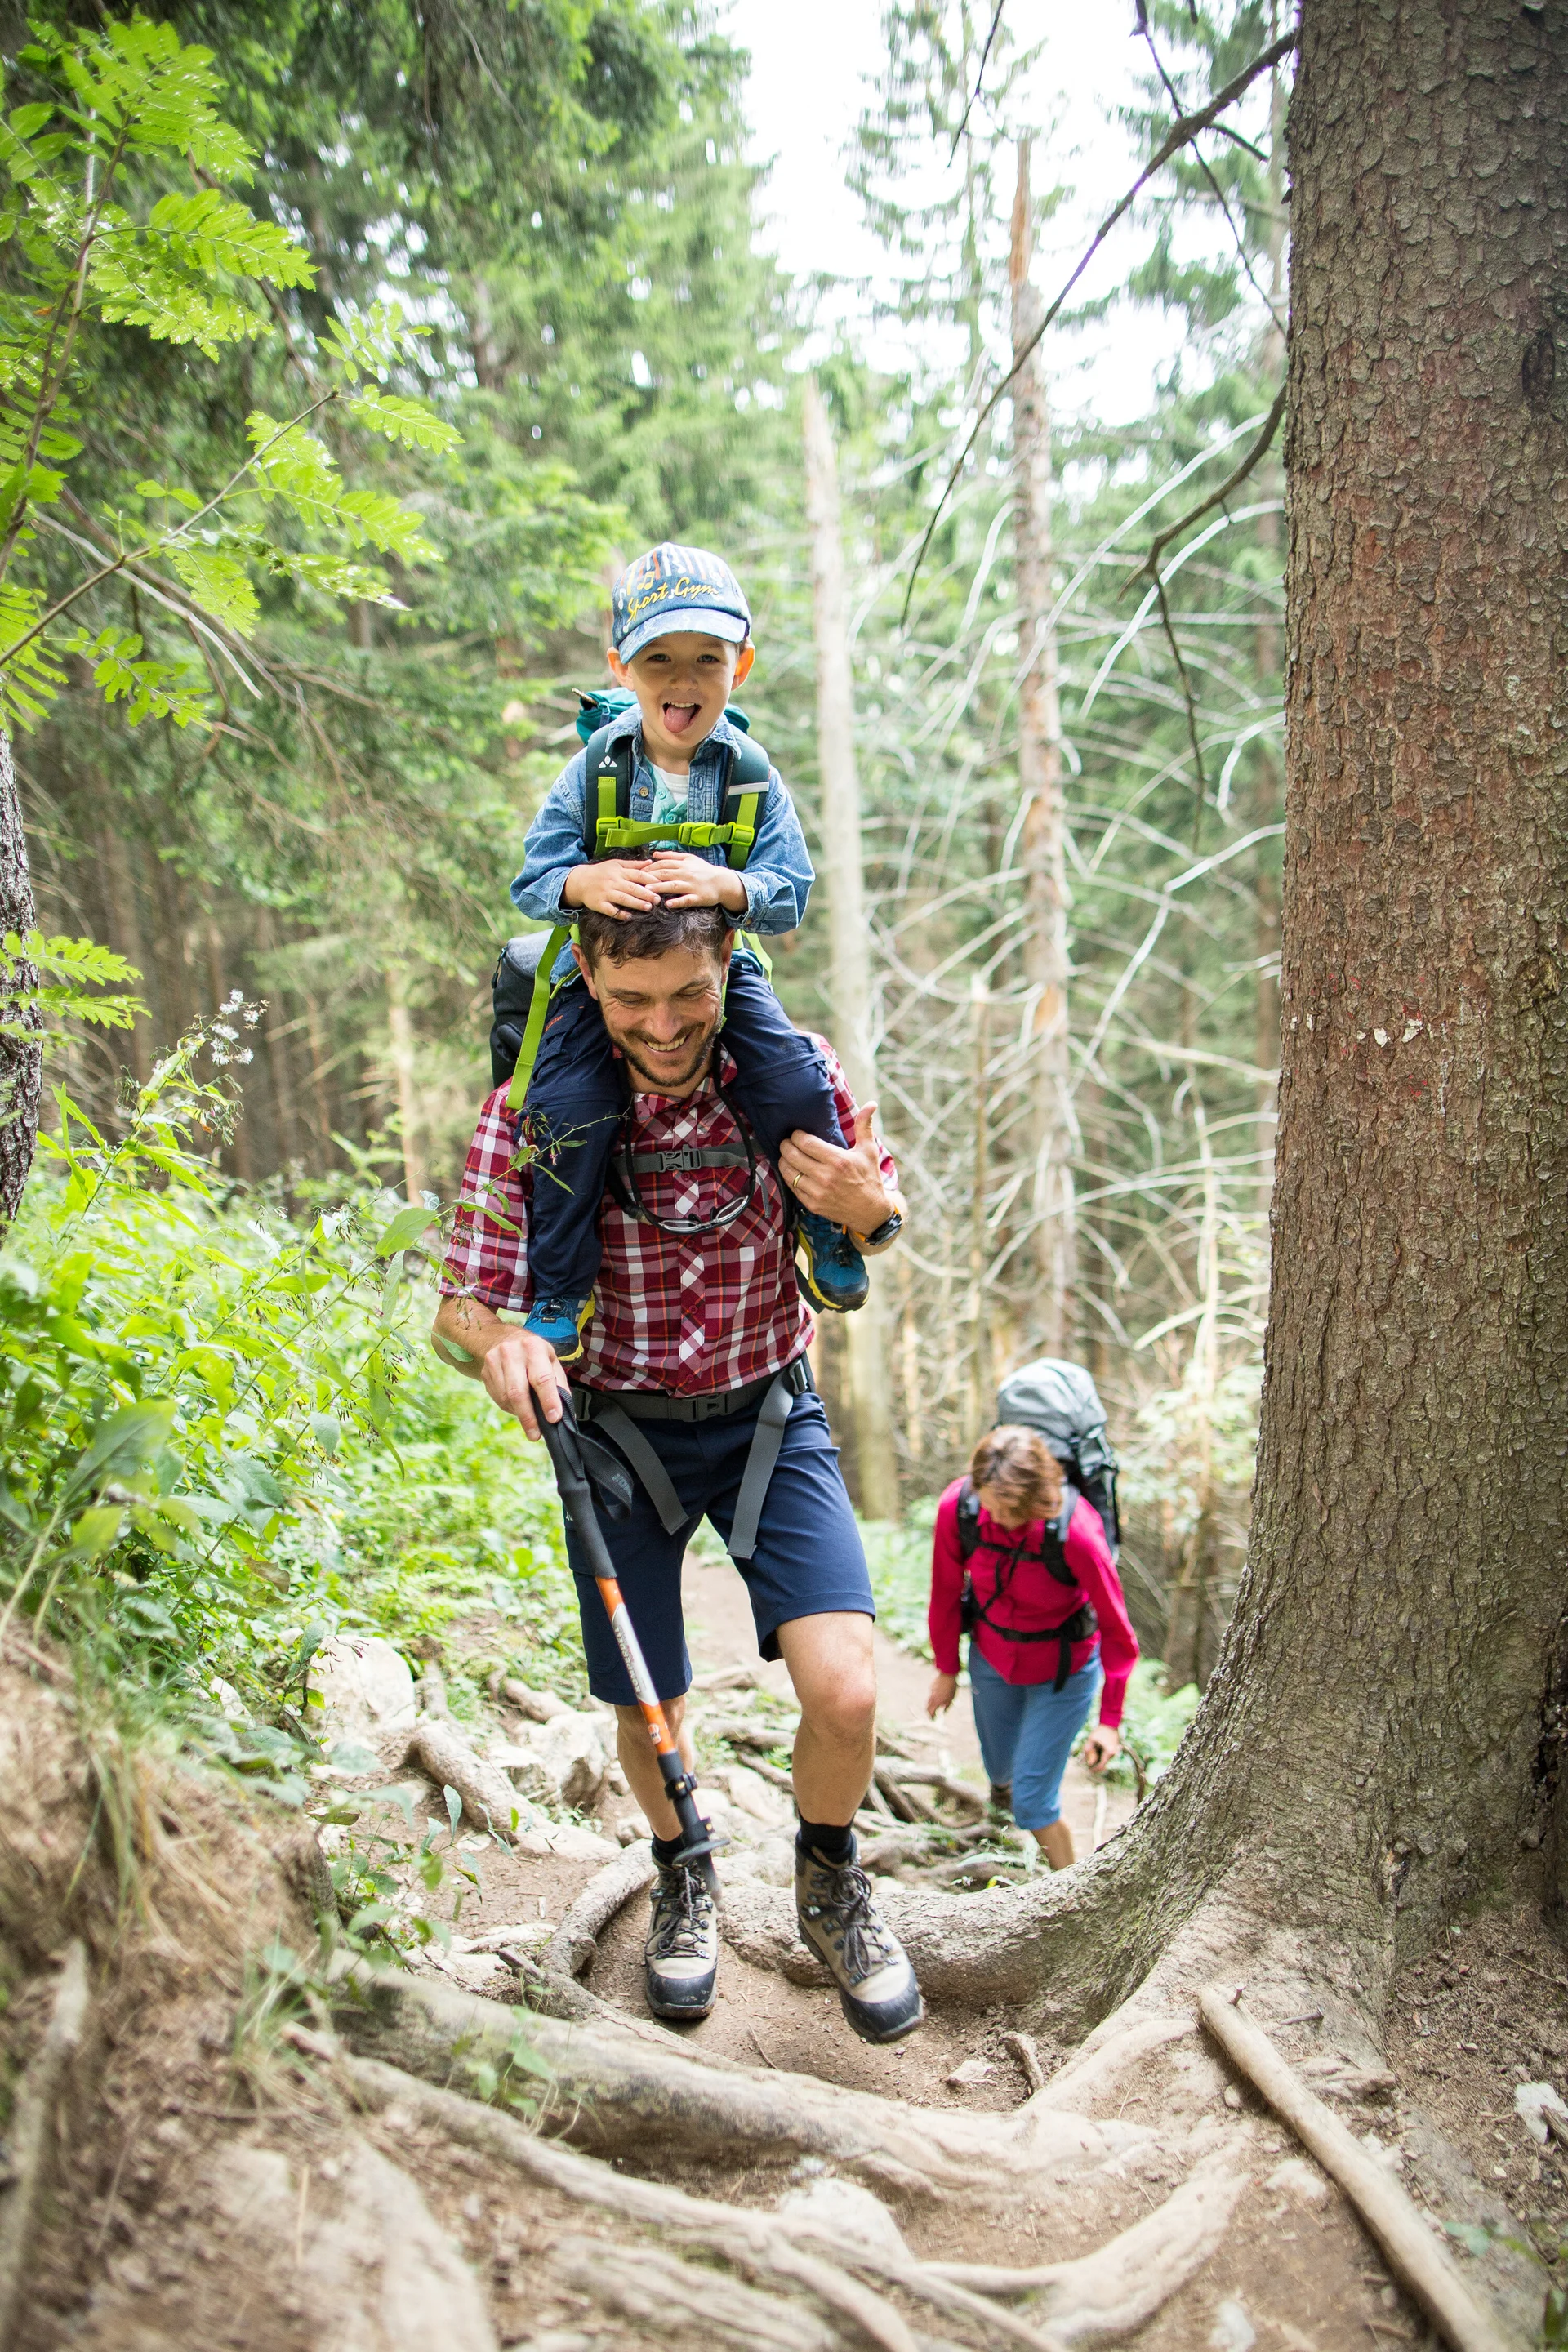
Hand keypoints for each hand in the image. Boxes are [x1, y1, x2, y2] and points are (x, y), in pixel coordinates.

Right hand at [477, 1327, 567, 1440]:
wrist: (502, 1337)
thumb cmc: (533, 1353)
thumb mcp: (551, 1360)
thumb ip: (558, 1385)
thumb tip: (565, 1414)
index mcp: (533, 1347)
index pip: (541, 1378)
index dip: (548, 1401)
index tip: (553, 1418)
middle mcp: (511, 1352)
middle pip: (518, 1392)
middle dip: (528, 1417)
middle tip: (535, 1434)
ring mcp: (494, 1361)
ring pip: (506, 1398)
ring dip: (519, 1414)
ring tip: (529, 1421)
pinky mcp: (484, 1372)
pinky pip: (497, 1398)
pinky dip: (509, 1408)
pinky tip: (517, 1407)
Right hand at [564, 861, 660, 916]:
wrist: (579, 881)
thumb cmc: (601, 872)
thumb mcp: (616, 864)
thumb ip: (633, 864)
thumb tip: (650, 863)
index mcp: (619, 871)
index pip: (637, 875)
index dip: (650, 880)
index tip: (661, 884)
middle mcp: (613, 881)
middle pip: (632, 888)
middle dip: (646, 894)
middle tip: (658, 899)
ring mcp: (605, 893)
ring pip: (623, 899)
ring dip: (636, 903)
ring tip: (649, 907)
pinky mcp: (598, 904)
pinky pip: (610, 910)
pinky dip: (620, 913)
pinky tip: (629, 917)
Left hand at [647, 851, 747, 913]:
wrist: (722, 881)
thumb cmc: (703, 870)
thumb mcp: (689, 859)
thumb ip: (671, 856)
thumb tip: (654, 854)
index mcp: (683, 864)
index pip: (662, 864)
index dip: (649, 868)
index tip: (638, 873)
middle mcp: (686, 874)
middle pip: (665, 874)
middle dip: (650, 877)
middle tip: (637, 882)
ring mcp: (692, 886)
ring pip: (673, 886)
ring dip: (660, 888)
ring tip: (648, 891)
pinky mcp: (698, 897)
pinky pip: (686, 899)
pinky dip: (677, 902)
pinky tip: (668, 904)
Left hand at [778, 1104, 894, 1237]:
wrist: (870, 1212)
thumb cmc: (869, 1178)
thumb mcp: (868, 1151)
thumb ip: (864, 1126)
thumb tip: (871, 1104)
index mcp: (838, 1160)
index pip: (805, 1142)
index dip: (796, 1135)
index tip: (797, 1133)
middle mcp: (826, 1176)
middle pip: (792, 1155)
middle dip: (785, 1145)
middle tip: (786, 1141)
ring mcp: (817, 1192)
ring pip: (788, 1172)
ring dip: (783, 1161)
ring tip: (786, 1155)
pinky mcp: (812, 1204)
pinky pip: (792, 1187)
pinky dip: (788, 1177)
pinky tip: (791, 1170)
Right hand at [926, 1670, 958, 1719]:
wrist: (947, 1675)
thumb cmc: (951, 1688)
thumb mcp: (951, 1700)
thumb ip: (946, 1707)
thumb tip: (944, 1712)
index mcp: (936, 1702)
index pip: (930, 1712)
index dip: (931, 1717)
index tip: (933, 1719)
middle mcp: (932, 1697)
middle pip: (928, 1706)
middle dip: (930, 1711)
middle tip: (933, 1714)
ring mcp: (931, 1691)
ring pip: (930, 1699)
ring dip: (932, 1703)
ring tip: (938, 1704)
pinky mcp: (932, 1686)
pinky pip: (932, 1693)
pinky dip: (934, 1696)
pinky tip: (940, 1693)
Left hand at [1082, 1725, 1120, 1773]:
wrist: (1110, 1723)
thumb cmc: (1100, 1731)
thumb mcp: (1091, 1740)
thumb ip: (1088, 1750)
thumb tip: (1086, 1761)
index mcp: (1108, 1753)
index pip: (1101, 1766)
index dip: (1094, 1769)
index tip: (1088, 1770)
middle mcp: (1113, 1754)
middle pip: (1103, 1762)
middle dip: (1095, 1762)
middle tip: (1088, 1758)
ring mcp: (1114, 1751)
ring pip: (1104, 1758)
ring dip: (1098, 1756)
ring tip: (1094, 1747)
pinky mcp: (1114, 1748)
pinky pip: (1106, 1754)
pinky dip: (1101, 1753)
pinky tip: (1098, 1745)